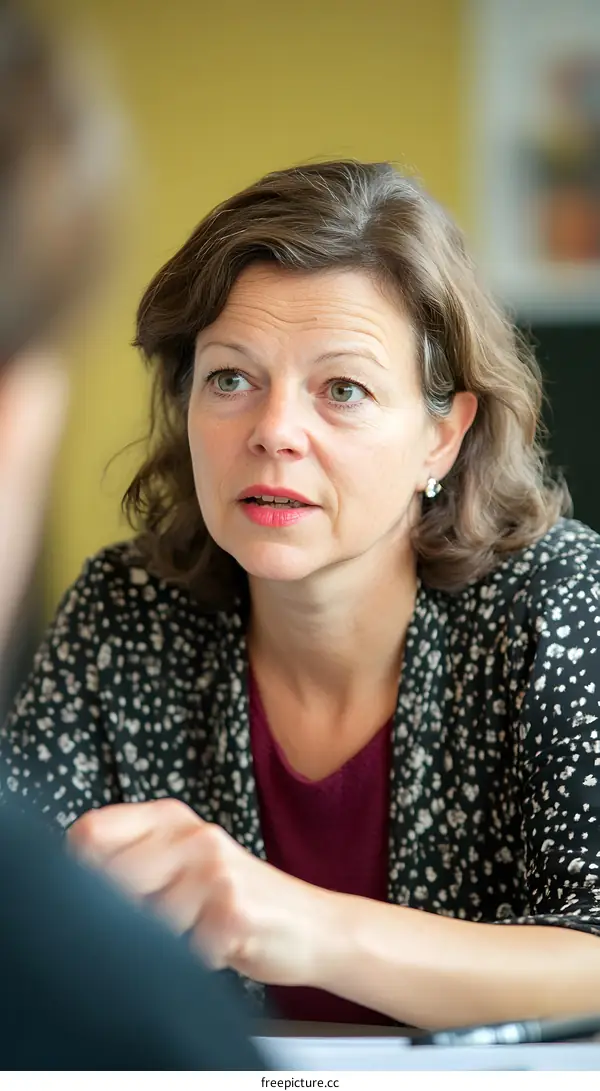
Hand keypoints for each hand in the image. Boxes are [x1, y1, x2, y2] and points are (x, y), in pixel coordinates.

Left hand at [68, 799, 338, 985]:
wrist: (314, 925)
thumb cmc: (238, 898)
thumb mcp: (185, 861)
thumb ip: (133, 859)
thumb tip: (71, 881)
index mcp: (171, 817)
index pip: (90, 832)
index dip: (80, 873)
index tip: (98, 895)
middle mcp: (192, 834)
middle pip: (110, 879)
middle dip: (123, 916)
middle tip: (161, 922)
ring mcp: (213, 871)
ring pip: (143, 922)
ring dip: (164, 941)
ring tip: (194, 931)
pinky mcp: (231, 912)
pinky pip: (182, 952)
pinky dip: (194, 961)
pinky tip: (217, 946)